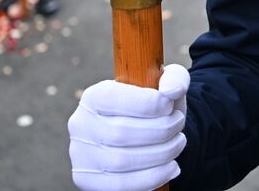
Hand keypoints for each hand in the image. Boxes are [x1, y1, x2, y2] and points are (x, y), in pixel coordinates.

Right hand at [68, 63, 188, 190]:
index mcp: (94, 96)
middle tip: (178, 124)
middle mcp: (80, 124)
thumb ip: (175, 77)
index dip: (149, 103)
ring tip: (178, 143)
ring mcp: (81, 154)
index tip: (169, 105)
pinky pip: (121, 185)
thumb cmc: (153, 107)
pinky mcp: (87, 179)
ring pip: (121, 161)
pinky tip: (172, 167)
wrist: (142, 136)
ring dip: (161, 153)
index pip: (114, 99)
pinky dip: (153, 177)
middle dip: (161, 130)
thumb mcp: (166, 85)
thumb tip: (172, 90)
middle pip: (120, 132)